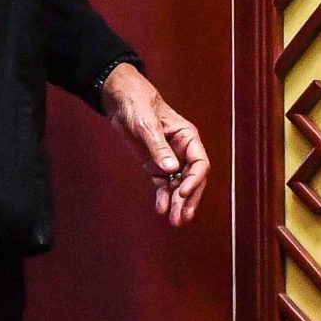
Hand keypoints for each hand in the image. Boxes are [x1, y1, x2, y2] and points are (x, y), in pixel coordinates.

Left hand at [100, 64, 209, 226]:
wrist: (120, 100)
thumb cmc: (138, 104)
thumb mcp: (146, 124)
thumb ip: (158, 147)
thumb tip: (171, 169)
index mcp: (187, 137)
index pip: (199, 163)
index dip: (194, 180)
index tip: (182, 193)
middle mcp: (182, 150)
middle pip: (192, 179)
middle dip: (188, 199)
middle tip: (183, 217)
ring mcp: (169, 159)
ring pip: (178, 185)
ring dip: (177, 203)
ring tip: (175, 221)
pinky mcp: (155, 165)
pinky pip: (162, 184)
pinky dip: (163, 197)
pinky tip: (161, 209)